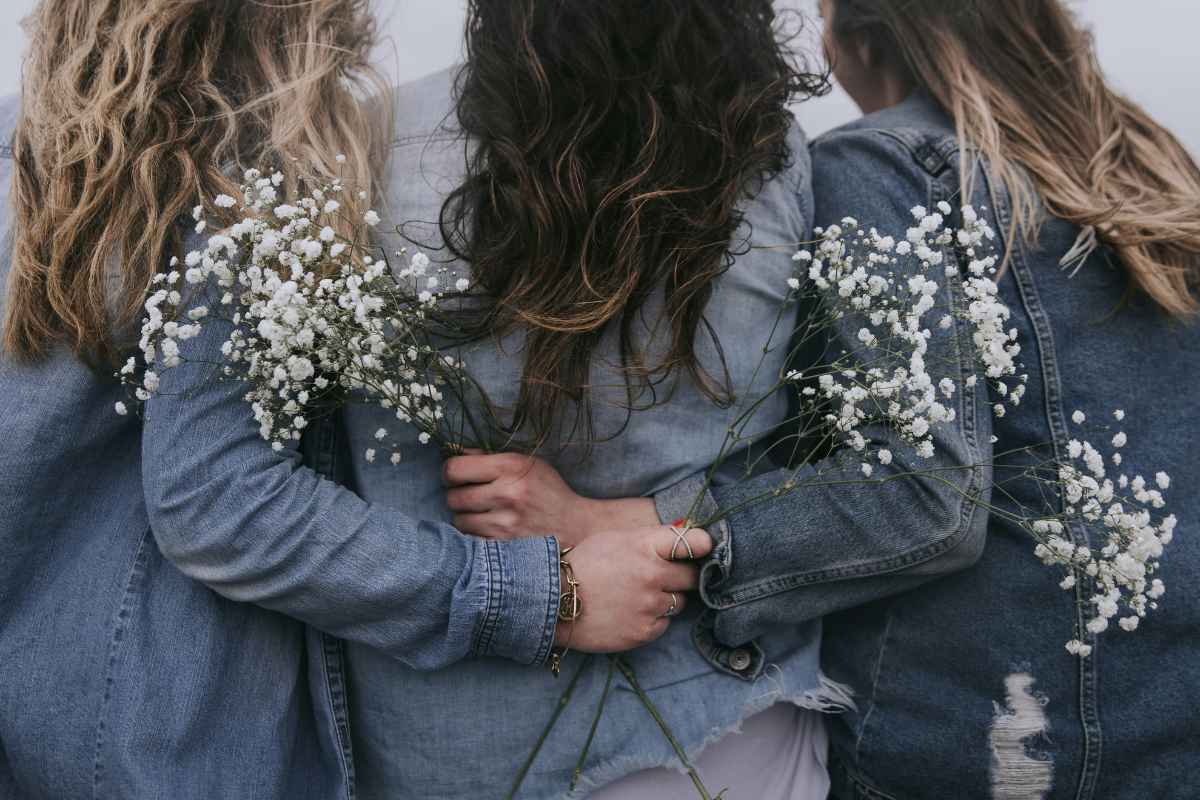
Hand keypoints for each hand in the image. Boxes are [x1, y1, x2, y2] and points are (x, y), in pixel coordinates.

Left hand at [444, 452, 658, 547]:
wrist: (575, 527)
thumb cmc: (548, 492)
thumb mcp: (527, 464)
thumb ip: (491, 458)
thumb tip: (456, 453)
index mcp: (510, 467)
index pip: (454, 468)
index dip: (450, 472)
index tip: (456, 476)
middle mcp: (506, 494)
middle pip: (453, 497)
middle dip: (458, 496)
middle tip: (470, 497)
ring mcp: (504, 524)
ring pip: (459, 521)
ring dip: (466, 518)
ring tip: (482, 515)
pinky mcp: (504, 547)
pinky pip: (470, 540)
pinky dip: (475, 536)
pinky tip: (489, 530)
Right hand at [557, 525, 712, 652]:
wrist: (553, 600)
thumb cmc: (584, 564)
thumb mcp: (615, 539)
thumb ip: (650, 540)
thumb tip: (684, 536)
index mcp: (645, 545)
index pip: (694, 542)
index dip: (702, 545)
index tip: (703, 548)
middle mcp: (652, 574)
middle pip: (692, 576)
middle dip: (681, 576)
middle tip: (661, 577)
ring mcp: (650, 605)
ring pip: (679, 602)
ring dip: (665, 599)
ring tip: (637, 596)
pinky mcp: (644, 632)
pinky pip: (664, 624)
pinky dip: (652, 620)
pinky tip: (630, 613)